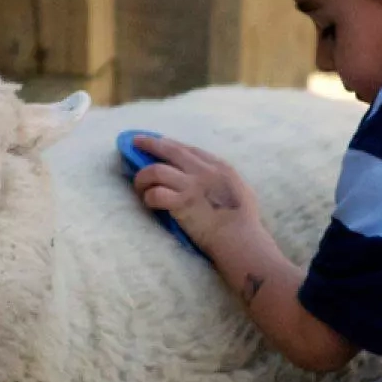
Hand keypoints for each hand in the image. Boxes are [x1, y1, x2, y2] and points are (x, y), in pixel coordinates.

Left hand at [131, 135, 260, 256]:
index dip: (170, 144)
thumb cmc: (246, 221)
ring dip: (143, 177)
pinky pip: (156, 194)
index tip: (158, 142)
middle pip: (170, 150)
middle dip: (150, 144)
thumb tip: (212, 179)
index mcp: (220, 166)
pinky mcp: (182, 203)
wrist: (241, 239)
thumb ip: (224, 180)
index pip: (188, 149)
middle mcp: (204, 171)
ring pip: (156, 170)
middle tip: (135, 142)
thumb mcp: (240, 190)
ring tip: (139, 184)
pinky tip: (149, 202)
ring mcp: (192, 186)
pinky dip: (148, 197)